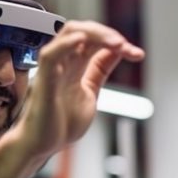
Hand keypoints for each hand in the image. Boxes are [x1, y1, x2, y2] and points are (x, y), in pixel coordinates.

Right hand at [0, 20, 143, 177]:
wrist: (41, 147)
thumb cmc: (59, 125)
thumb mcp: (90, 93)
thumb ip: (99, 72)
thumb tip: (116, 53)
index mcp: (73, 66)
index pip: (95, 41)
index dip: (117, 42)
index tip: (137, 54)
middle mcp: (63, 63)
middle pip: (82, 30)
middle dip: (107, 33)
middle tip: (125, 46)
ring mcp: (53, 70)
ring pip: (68, 33)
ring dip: (95, 33)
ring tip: (116, 44)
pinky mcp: (43, 81)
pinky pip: (51, 55)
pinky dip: (66, 44)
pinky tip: (83, 41)